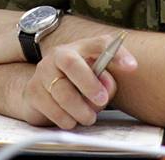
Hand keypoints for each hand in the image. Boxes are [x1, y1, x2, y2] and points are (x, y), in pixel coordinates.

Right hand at [21, 34, 136, 128]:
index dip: (118, 53)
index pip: (101, 44)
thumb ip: (106, 84)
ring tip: (88, 117)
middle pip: (72, 63)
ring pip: (61, 92)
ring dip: (80, 110)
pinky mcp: (32, 92)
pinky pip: (51, 109)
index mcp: (80, 48)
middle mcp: (58, 55)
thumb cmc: (77, 86)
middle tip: (101, 100)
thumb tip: (105, 88)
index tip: (132, 67)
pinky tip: (71, 120)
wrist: (44, 94)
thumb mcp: (96, 82)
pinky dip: (66, 119)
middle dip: (89, 84)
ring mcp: (42, 73)